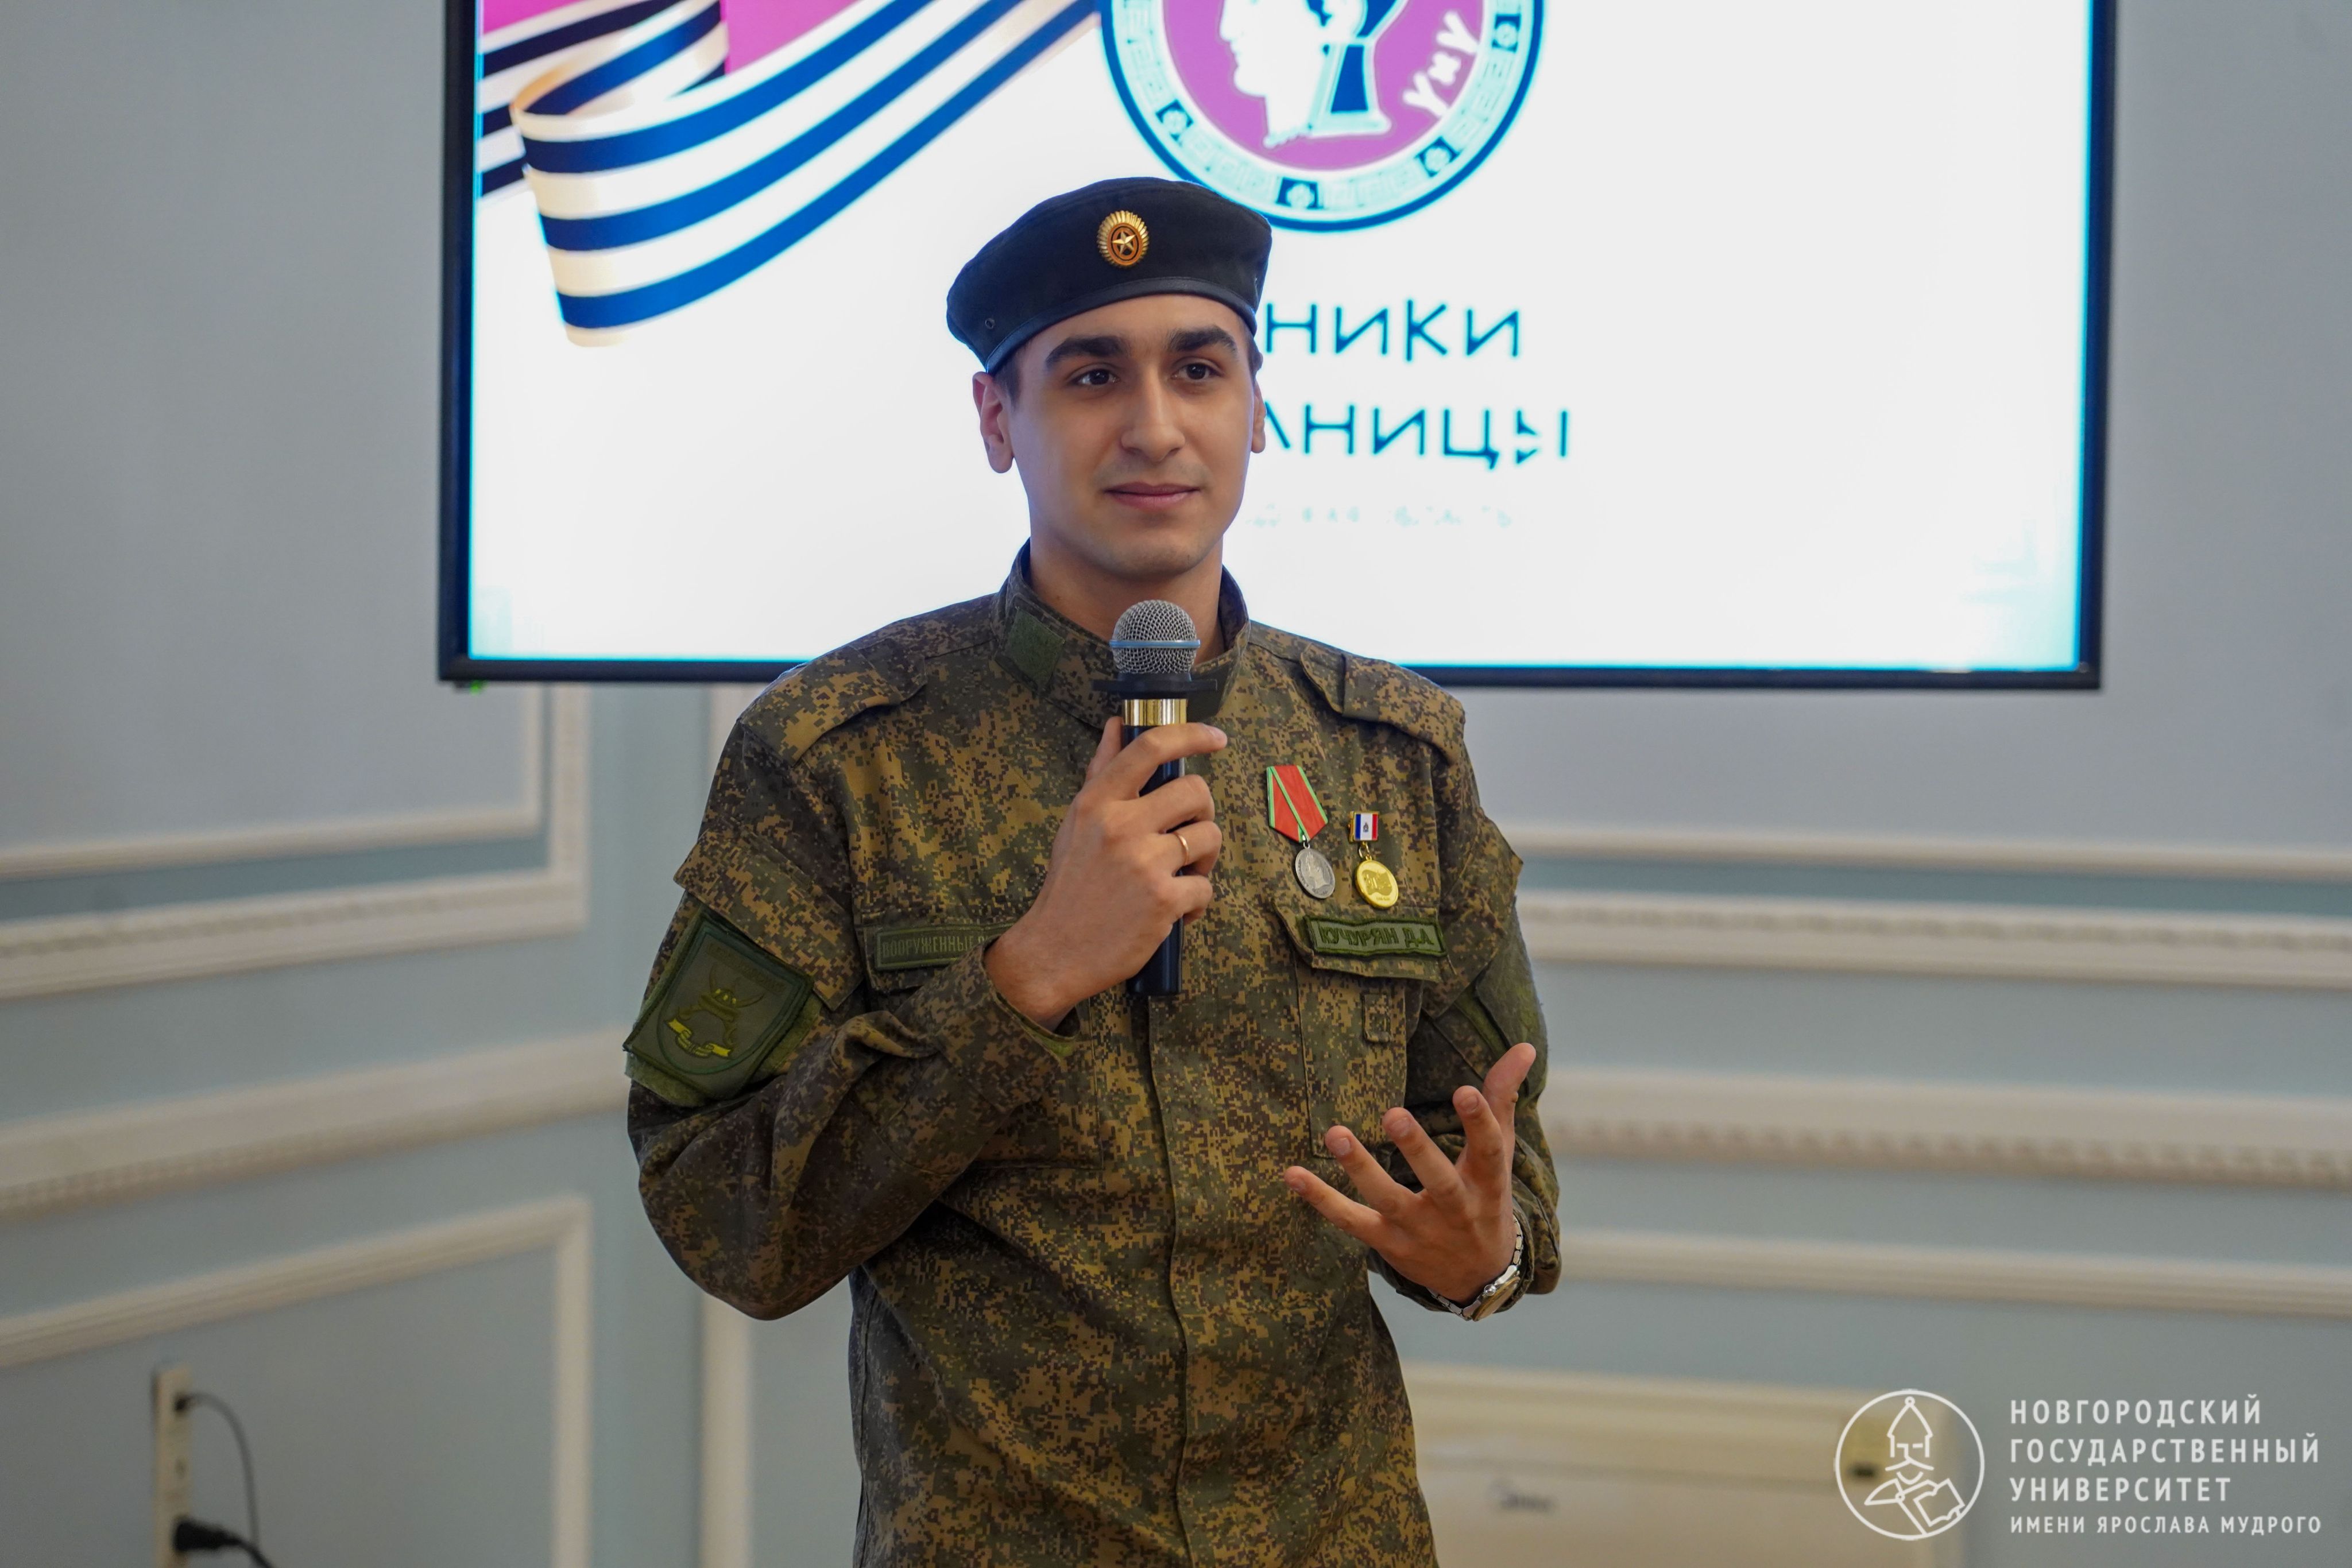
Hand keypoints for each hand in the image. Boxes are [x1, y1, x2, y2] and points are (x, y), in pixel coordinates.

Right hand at [986, 717, 1226, 1025]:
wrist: (1053, 951)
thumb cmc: (1070, 884)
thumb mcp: (1076, 822)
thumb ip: (1101, 772)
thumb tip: (1118, 724)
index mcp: (1098, 802)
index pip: (1150, 748)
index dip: (1191, 735)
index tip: (1216, 737)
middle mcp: (1120, 825)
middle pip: (1196, 791)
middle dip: (1203, 812)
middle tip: (1189, 836)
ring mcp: (1144, 862)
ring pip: (1209, 836)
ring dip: (1205, 858)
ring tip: (1182, 876)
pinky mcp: (1163, 900)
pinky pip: (1206, 886)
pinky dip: (1197, 902)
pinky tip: (1174, 912)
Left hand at [1282, 1041, 1537, 1303]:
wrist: (1479, 1277)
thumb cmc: (1486, 1198)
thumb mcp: (1499, 1153)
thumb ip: (1502, 1098)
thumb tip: (1524, 1047)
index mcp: (1487, 1184)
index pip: (1487, 1151)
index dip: (1480, 1121)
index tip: (1465, 1090)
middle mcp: (1455, 1210)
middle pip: (1437, 1181)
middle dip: (1416, 1149)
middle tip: (1393, 1114)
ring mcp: (1419, 1229)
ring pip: (1388, 1200)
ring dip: (1360, 1169)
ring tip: (1335, 1134)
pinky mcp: (1387, 1242)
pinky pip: (1351, 1221)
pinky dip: (1321, 1200)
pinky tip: (1292, 1174)